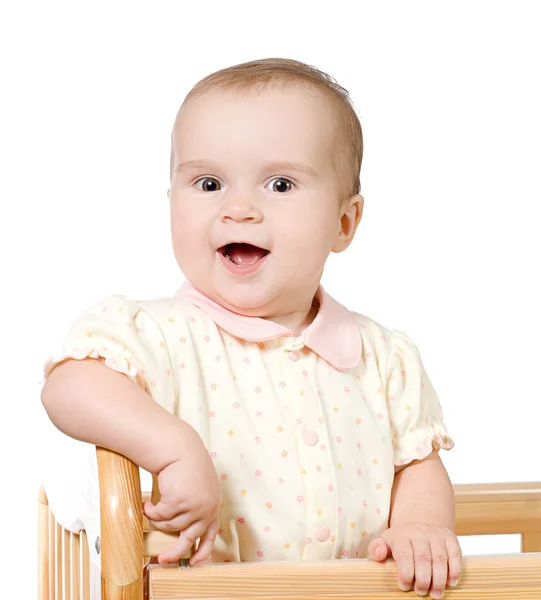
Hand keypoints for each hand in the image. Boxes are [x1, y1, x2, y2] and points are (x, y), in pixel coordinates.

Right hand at [143, 436, 221, 565]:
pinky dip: (151, 512)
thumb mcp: (198, 485)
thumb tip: (180, 527)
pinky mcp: (178, 503)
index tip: (195, 562)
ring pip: (169, 525)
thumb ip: (194, 504)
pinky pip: (159, 516)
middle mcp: (206, 507)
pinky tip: (146, 503)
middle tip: (162, 559)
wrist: (178, 447)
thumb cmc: (185, 462)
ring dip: (157, 520)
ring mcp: (193, 506)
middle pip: (190, 538)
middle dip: (175, 551)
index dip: (203, 550)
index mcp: (213, 503)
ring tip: (150, 510)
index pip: (211, 533)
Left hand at [367, 523, 461, 597]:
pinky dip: (455, 570)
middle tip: (420, 592)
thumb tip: (378, 554)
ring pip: (440, 558)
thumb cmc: (400, 541)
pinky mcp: (450, 538)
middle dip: (423, 579)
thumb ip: (377, 548)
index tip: (404, 586)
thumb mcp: (385, 542)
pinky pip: (455, 554)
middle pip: (423, 558)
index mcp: (402, 535)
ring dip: (439, 579)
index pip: (404, 554)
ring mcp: (436, 534)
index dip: (405, 573)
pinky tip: (450, 583)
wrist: (418, 525)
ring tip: (435, 593)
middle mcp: (420, 532)